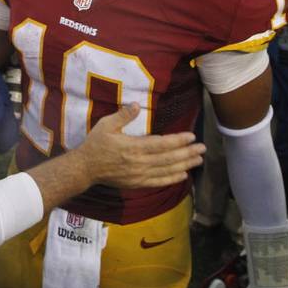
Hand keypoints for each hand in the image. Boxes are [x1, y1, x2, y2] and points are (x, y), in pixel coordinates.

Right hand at [76, 103, 204, 188]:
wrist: (85, 168)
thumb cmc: (96, 144)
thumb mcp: (106, 125)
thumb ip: (122, 115)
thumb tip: (136, 104)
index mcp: (133, 147)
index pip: (161, 144)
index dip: (178, 141)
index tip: (191, 136)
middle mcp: (139, 162)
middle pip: (168, 158)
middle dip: (187, 153)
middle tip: (202, 148)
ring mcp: (139, 175)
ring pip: (167, 171)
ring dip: (185, 165)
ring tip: (199, 160)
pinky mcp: (137, 183)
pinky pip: (159, 182)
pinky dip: (172, 179)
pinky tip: (183, 175)